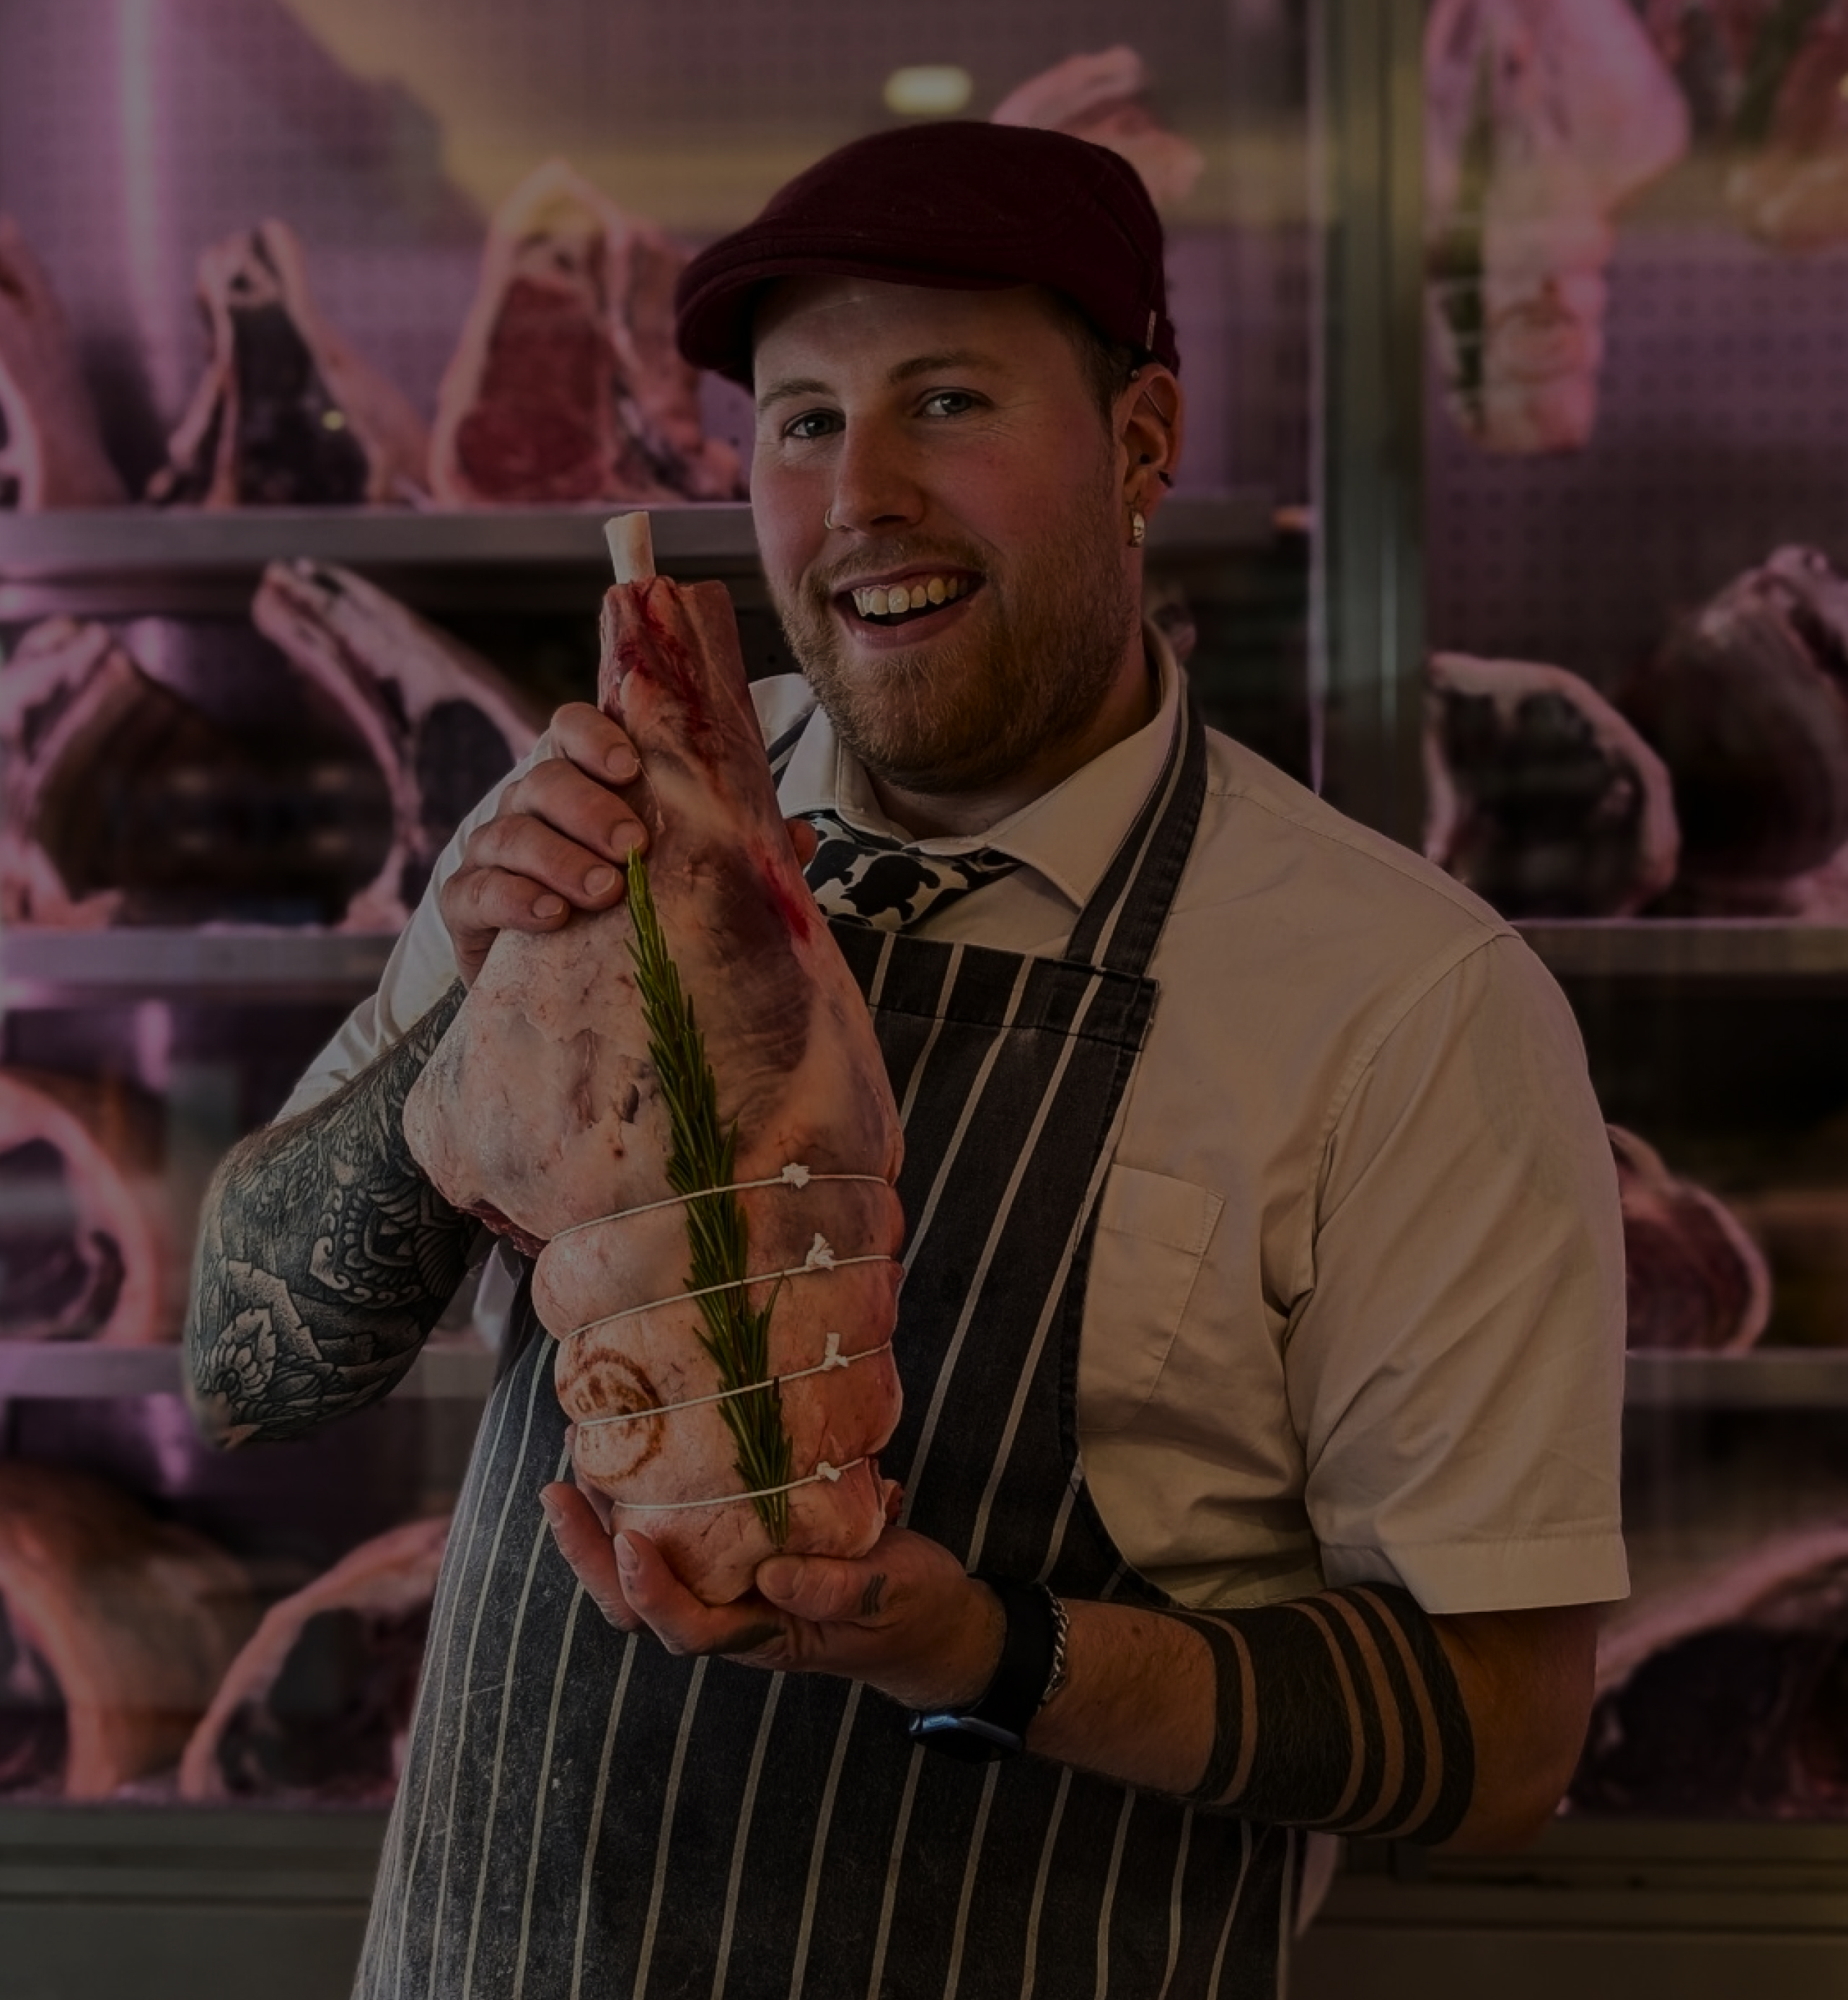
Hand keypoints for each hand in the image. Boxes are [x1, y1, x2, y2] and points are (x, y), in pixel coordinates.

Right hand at [440, 702, 822, 985]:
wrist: (568, 997)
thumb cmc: (632, 916)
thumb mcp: (684, 880)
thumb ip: (732, 851)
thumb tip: (801, 837)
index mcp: (580, 784)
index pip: (571, 729)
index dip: (595, 738)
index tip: (632, 768)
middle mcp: (529, 808)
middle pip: (541, 780)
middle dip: (588, 807)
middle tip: (633, 845)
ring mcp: (492, 854)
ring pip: (509, 834)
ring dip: (558, 858)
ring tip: (604, 891)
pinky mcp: (466, 908)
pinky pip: (475, 890)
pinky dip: (513, 899)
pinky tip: (551, 917)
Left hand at [539, 1480, 1003, 1711]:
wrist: (933, 1621)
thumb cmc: (911, 1610)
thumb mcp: (889, 1597)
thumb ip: (838, 1589)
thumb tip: (773, 1572)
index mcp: (764, 1635)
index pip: (688, 1627)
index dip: (650, 1592)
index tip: (627, 1543)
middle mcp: (733, 1613)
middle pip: (638, 1605)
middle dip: (590, 1555)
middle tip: (560, 1490)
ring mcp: (731, 1584)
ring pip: (645, 1569)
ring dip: (600, 1523)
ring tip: (575, 1456)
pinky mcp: (740, 1550)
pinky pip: (676, 1535)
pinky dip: (642, 1498)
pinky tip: (632, 1449)